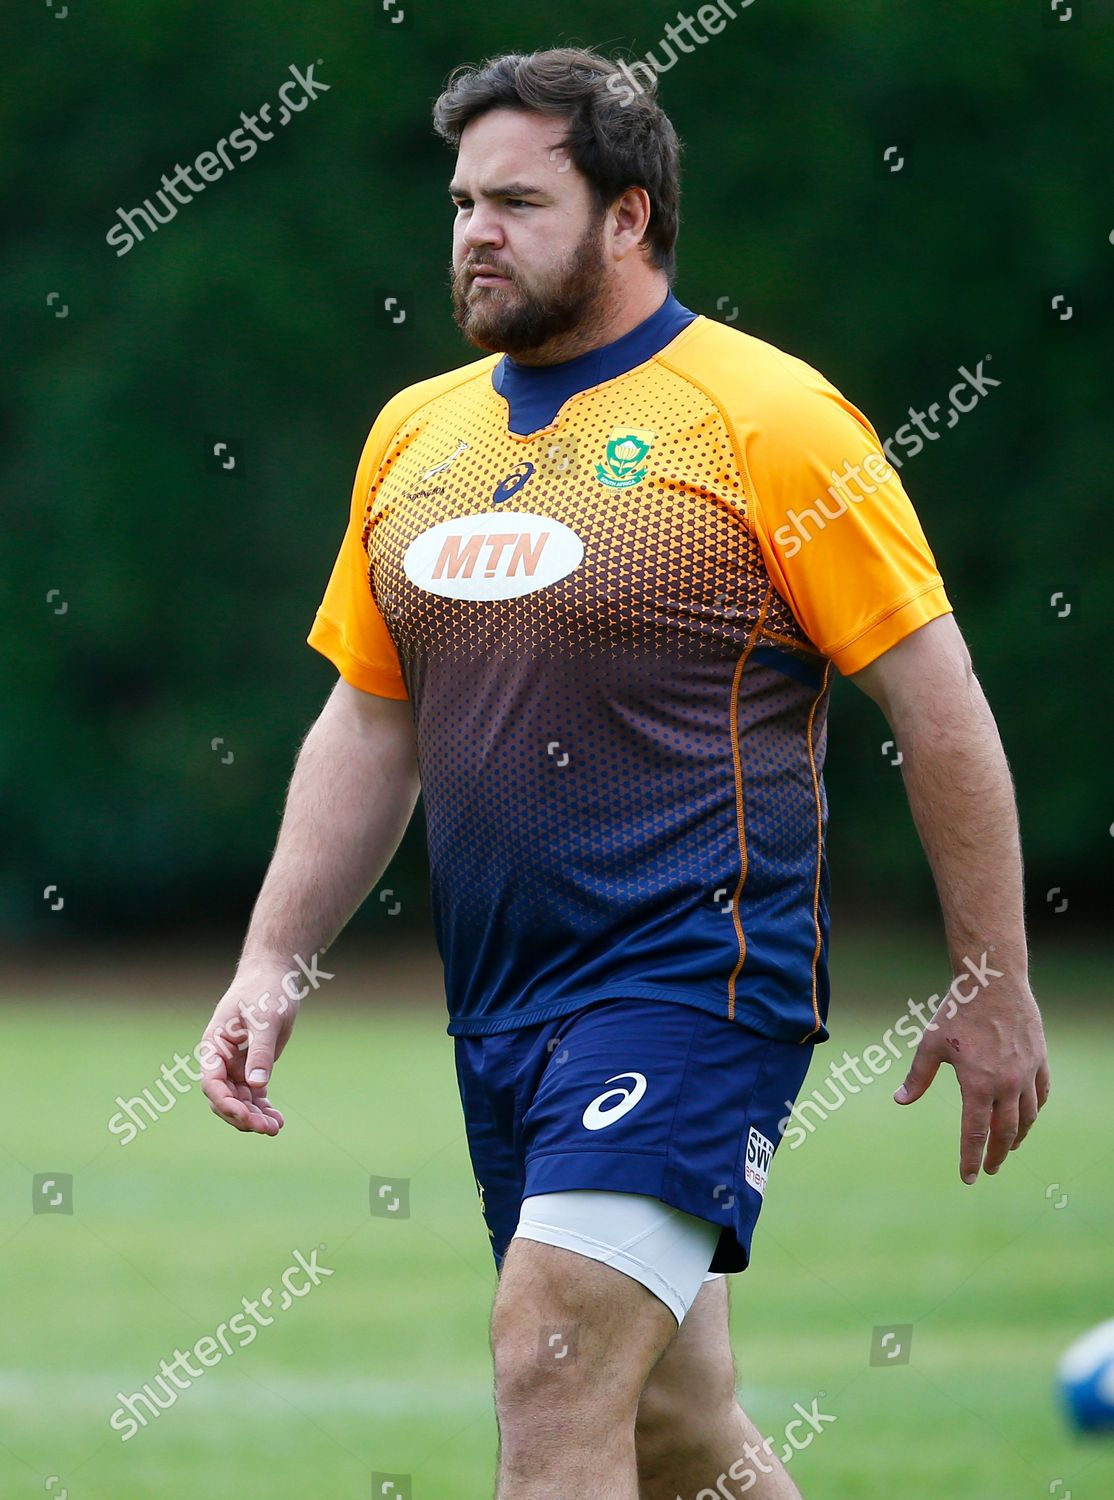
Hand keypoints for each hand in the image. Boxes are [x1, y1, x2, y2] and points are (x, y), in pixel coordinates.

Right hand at [199, 966, 298, 1134]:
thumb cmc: (265, 991)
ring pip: (240, 1101)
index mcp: (214, 1047)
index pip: (212, 1083)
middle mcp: (221, 1060)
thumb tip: (255, 1085)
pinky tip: (277, 1121)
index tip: (245, 1117)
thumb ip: (260, 1051)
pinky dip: (263, 1108)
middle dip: (242, 1117)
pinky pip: (254, 1095)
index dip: (225, 1103)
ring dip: (255, 1117)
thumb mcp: (265, 1019)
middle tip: (267, 1128)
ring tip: (276, 1128)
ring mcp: (237, 1066)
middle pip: (224, 1099)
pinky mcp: (254, 1067)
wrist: (276, 976)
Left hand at [894, 979, 1049, 1182]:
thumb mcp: (931, 1044)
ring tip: (1009, 1148)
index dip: (972, 1158)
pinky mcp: (1039, 1060)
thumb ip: (917, 1076)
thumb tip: (900, 1100)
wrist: (993, 981)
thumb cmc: (957, 1011)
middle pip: (1005, 1133)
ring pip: (1028, 1117)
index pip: (975, 1133)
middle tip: (991, 1169)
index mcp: (978, 1085)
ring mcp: (1026, 1073)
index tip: (969, 1178)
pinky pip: (1041, 1094)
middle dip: (997, 1155)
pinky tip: (1028, 1117)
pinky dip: (1035, 1110)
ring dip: (1018, 1137)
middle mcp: (1006, 1085)